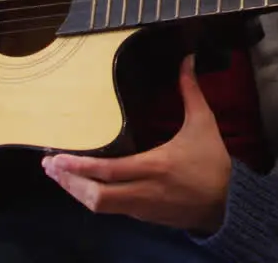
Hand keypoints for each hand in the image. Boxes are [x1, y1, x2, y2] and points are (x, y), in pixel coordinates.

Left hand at [43, 55, 231, 233]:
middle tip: (49, 167)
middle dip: (69, 183)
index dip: (80, 168)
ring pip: (99, 206)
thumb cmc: (213, 162)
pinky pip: (111, 208)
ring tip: (59, 175)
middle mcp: (144, 190)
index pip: (110, 171)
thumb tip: (187, 61)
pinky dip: (92, 196)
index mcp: (156, 166)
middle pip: (96, 196)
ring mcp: (141, 207)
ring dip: (76, 191)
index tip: (57, 159)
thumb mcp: (203, 123)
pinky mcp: (142, 215)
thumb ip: (190, 92)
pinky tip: (83, 185)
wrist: (227, 203)